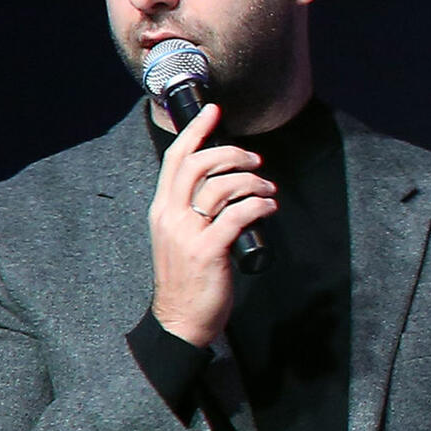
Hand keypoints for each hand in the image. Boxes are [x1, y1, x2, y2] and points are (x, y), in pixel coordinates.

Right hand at [148, 104, 277, 346]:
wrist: (180, 320)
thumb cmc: (186, 278)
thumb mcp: (178, 237)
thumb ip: (189, 211)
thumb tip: (219, 184)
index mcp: (161, 210)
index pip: (174, 159)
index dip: (194, 130)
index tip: (212, 111)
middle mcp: (171, 217)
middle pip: (198, 165)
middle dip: (232, 153)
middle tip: (254, 160)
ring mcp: (188, 234)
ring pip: (221, 187)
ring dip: (251, 180)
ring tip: (268, 189)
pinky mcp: (209, 251)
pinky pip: (238, 214)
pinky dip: (258, 204)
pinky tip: (269, 206)